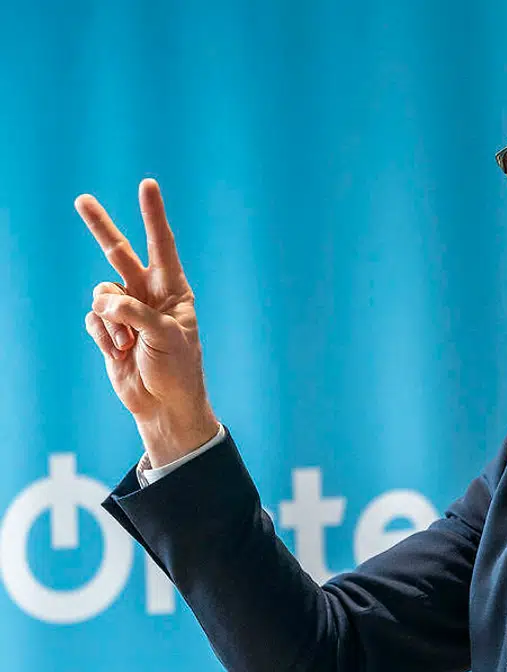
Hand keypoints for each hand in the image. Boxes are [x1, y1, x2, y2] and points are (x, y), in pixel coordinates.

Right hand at [75, 179, 219, 465]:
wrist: (164, 404)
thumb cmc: (178, 369)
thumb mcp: (166, 337)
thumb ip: (136, 313)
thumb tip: (105, 303)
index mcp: (174, 290)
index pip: (162, 246)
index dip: (152, 215)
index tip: (147, 184)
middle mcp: (149, 294)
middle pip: (118, 253)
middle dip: (100, 227)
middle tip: (82, 200)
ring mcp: (126, 311)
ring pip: (100, 293)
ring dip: (110, 319)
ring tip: (128, 343)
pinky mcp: (109, 329)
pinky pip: (94, 319)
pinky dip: (103, 335)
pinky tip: (118, 352)